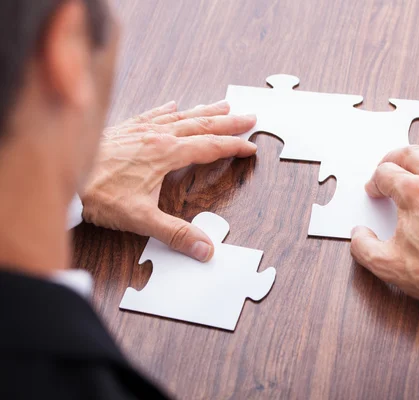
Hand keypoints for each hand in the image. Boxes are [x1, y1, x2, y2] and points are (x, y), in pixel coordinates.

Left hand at [81, 100, 255, 261]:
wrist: (62, 174)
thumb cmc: (99, 195)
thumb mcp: (141, 219)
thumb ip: (176, 234)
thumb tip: (205, 249)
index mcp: (167, 154)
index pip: (210, 147)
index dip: (233, 147)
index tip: (251, 147)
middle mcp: (157, 137)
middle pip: (201, 125)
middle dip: (228, 122)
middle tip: (249, 116)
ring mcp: (141, 130)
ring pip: (181, 116)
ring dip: (205, 111)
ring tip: (222, 105)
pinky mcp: (125, 129)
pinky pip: (153, 114)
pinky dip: (168, 110)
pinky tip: (173, 105)